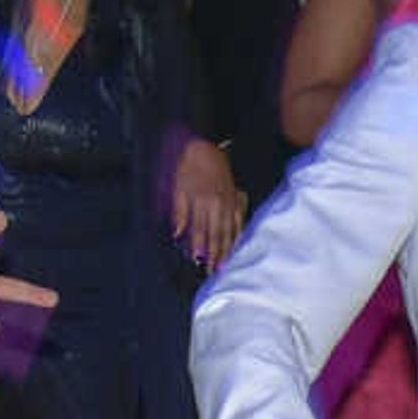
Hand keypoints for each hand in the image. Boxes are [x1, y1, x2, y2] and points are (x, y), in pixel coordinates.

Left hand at [171, 137, 246, 270]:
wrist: (206, 146)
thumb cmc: (188, 166)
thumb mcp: (178, 187)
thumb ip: (179, 213)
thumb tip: (178, 234)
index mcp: (202, 201)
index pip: (201, 231)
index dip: (201, 248)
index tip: (199, 263)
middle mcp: (218, 204)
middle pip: (217, 234)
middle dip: (216, 255)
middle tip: (214, 273)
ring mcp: (230, 202)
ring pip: (230, 230)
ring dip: (228, 249)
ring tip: (226, 265)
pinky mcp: (236, 198)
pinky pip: (240, 219)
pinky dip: (239, 233)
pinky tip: (238, 243)